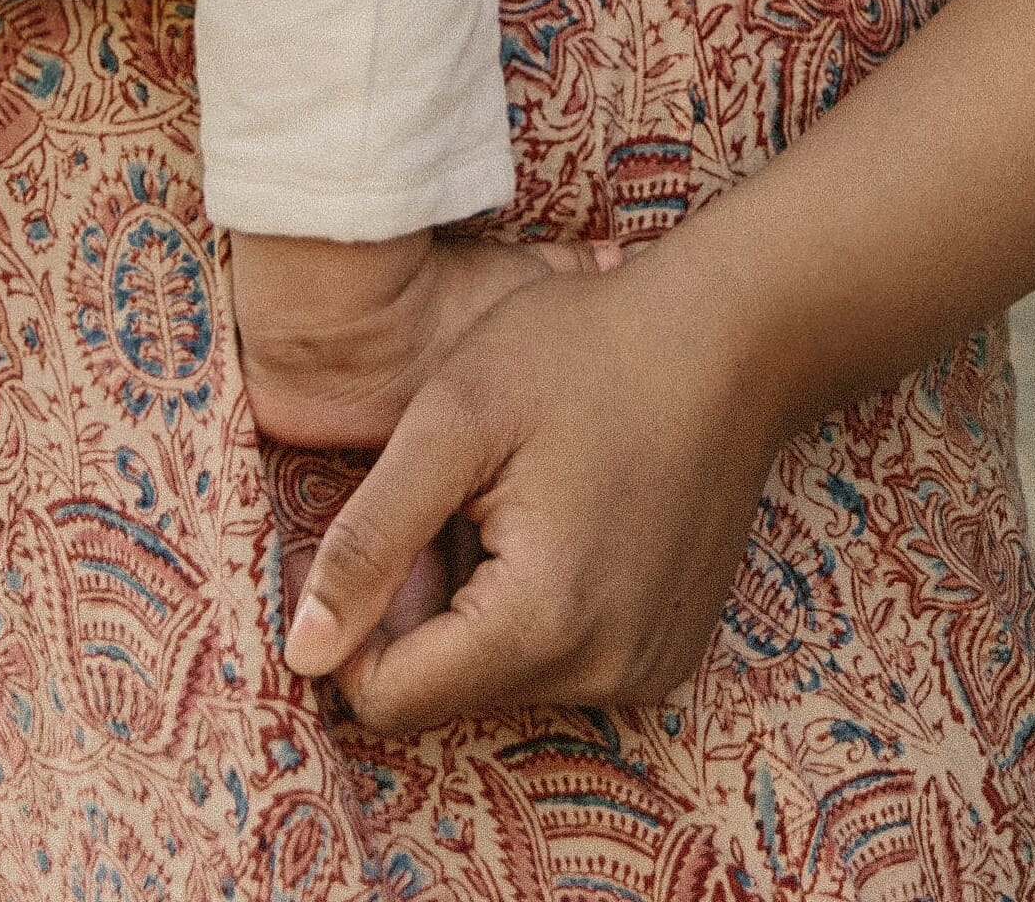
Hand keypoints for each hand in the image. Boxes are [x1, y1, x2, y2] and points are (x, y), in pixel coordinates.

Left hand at [283, 239, 791, 728]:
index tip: (369, 536)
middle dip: (420, 609)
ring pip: (499, 677)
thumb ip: (369, 541)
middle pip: (447, 690)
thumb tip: (299, 653)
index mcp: (542, 622)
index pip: (390, 699)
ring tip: (510, 502)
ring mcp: (645, 669)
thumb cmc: (585, 353)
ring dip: (476, 608)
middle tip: (452, 500)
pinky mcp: (667, 654)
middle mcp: (604, 672)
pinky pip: (560, 663)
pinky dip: (534, 610)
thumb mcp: (453, 420)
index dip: (349, 626)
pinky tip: (559, 521)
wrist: (735, 336)